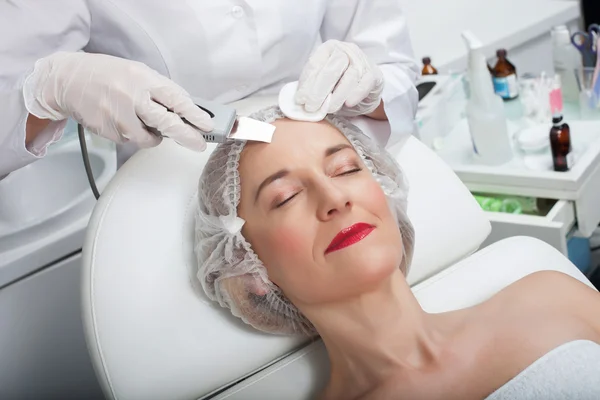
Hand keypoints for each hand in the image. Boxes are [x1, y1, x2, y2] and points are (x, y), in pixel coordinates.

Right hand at [23, 52, 212, 150]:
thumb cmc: (107, 75)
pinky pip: (129, 140)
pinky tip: (120, 120)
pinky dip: (131, 134)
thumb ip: (160, 91)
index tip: (207, 125)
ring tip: (142, 121)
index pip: (175, 98)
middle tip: (198, 144)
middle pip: (166, 122)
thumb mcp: (137, 73)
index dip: (193, 114)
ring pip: (147, 138)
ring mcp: (118, 115)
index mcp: (142, 79)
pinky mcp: (107, 130)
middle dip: (186, 135)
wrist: (66, 80)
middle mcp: (131, 96)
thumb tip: (186, 110)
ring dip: (152, 135)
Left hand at [295, 40, 383, 116]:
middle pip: (331, 69)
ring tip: (329, 109)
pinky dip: (356, 93)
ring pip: (349, 77)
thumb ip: (312, 88)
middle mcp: (345, 50)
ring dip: (337, 95)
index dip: (306, 84)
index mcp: (328, 49)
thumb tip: (299, 101)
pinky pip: (365, 83)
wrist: (365, 89)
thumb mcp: (323, 83)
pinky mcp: (374, 73)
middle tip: (311, 107)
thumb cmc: (340, 85)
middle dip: (319, 90)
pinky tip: (348, 103)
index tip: (300, 100)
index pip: (315, 64)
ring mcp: (361, 60)